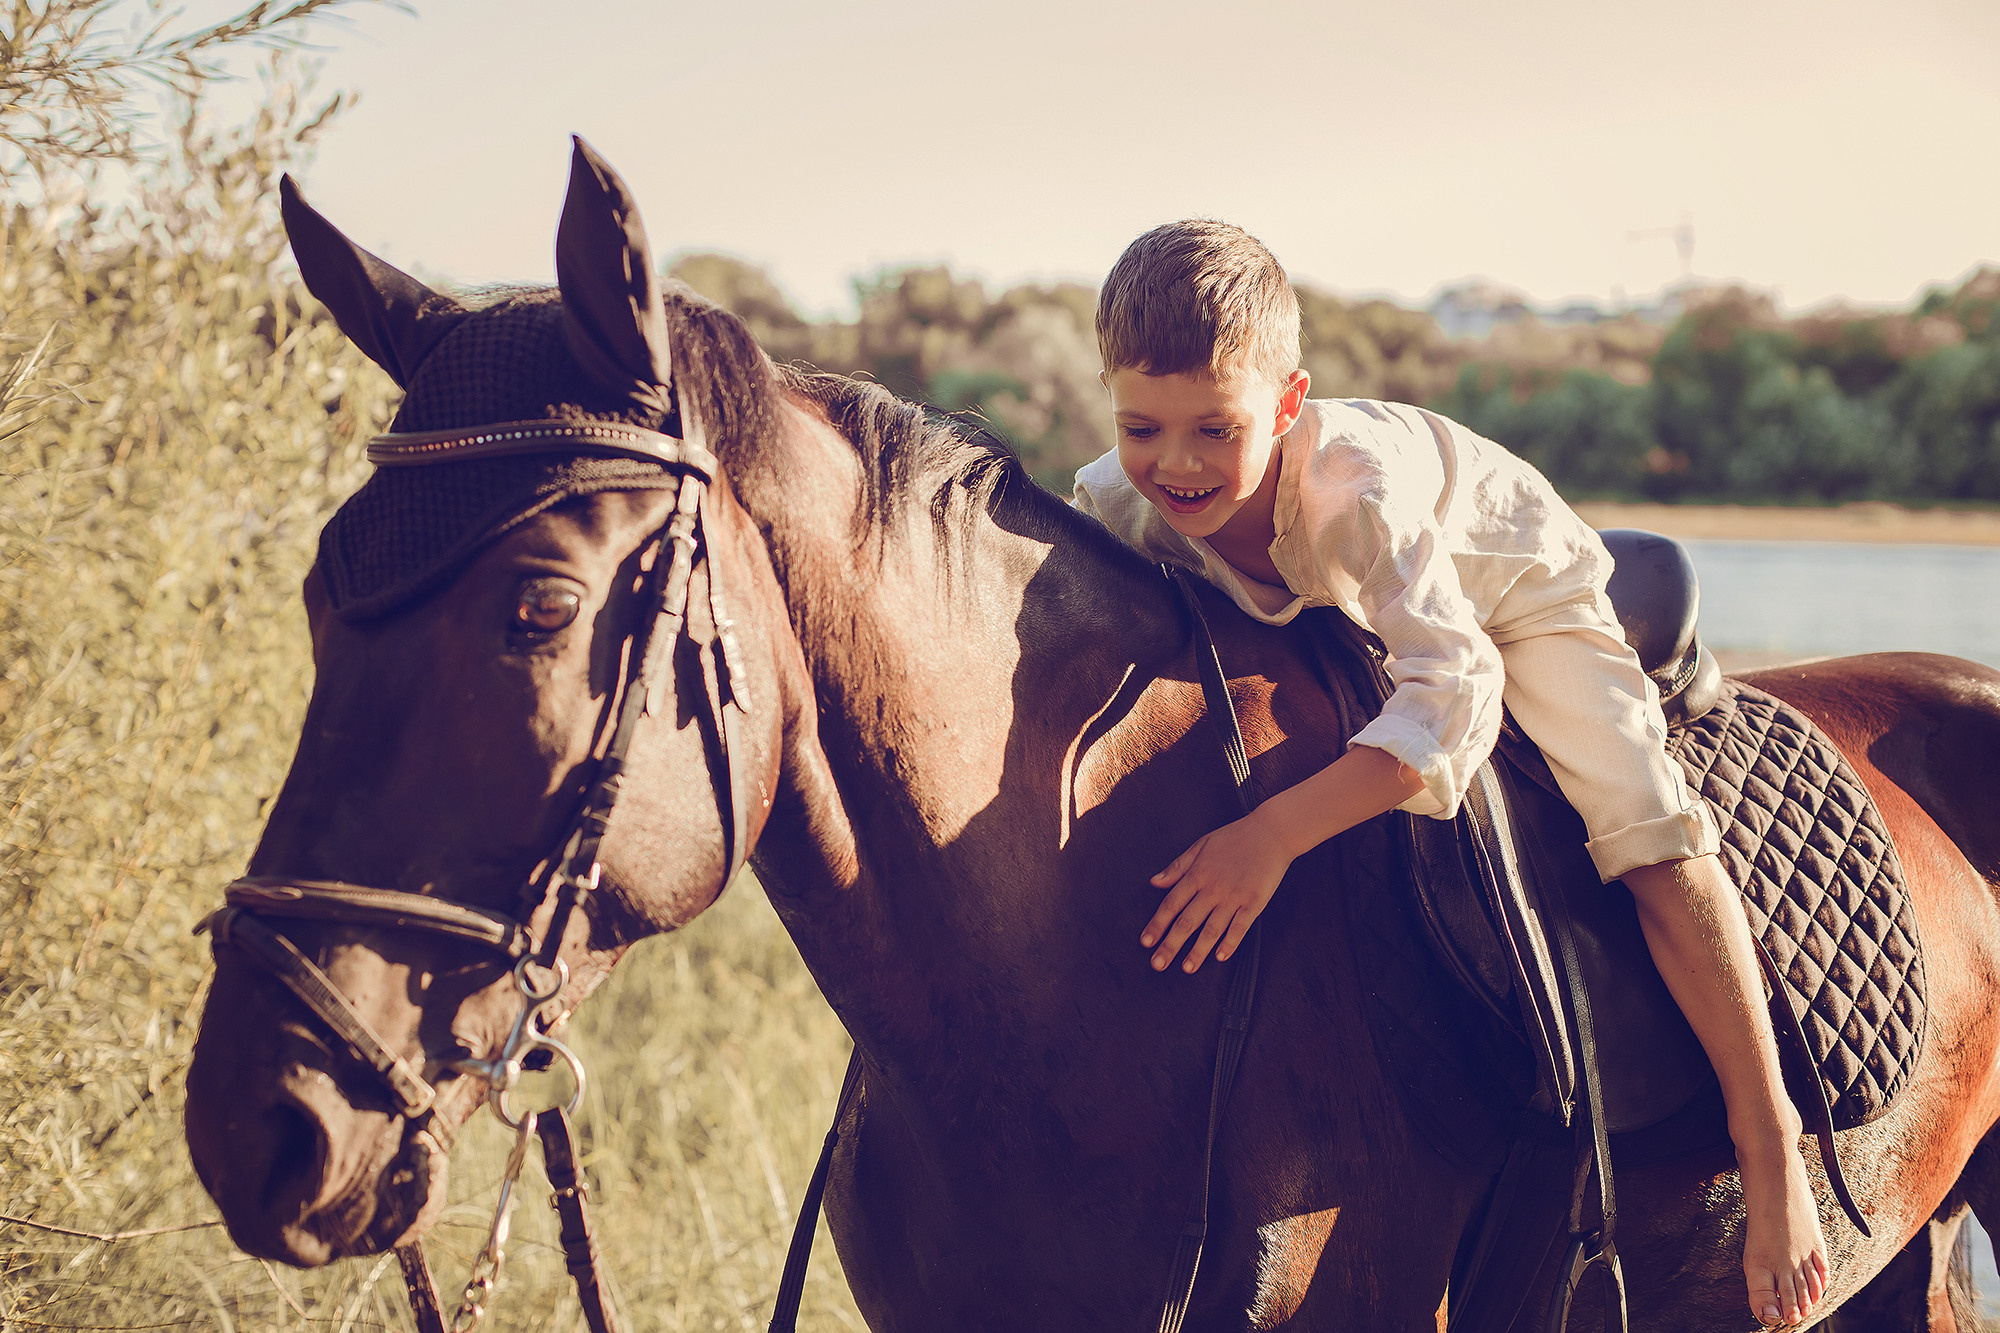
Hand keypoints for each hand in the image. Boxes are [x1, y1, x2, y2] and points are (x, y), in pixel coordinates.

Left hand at [1140, 811, 1294, 972]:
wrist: (1272, 832)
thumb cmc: (1235, 837)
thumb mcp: (1201, 845)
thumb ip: (1177, 866)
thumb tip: (1154, 882)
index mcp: (1197, 874)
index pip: (1171, 904)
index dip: (1157, 924)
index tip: (1146, 941)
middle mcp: (1213, 888)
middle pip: (1187, 922)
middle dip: (1170, 945)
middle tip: (1158, 964)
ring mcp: (1234, 896)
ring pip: (1211, 929)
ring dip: (1198, 951)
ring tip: (1186, 968)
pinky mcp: (1255, 902)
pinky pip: (1240, 927)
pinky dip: (1230, 943)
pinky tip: (1220, 956)